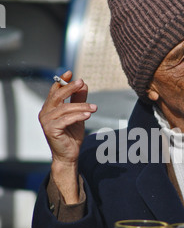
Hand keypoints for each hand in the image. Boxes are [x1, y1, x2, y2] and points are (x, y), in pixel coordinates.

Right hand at [39, 71, 96, 202]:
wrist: (69, 155)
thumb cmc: (71, 135)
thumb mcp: (78, 114)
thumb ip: (79, 100)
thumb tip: (83, 84)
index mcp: (50, 108)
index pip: (54, 90)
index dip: (62, 81)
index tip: (71, 73)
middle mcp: (45, 113)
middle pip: (57, 95)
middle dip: (70, 88)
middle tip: (82, 82)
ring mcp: (46, 121)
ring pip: (65, 108)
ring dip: (81, 106)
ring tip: (94, 108)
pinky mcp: (50, 130)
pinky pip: (65, 119)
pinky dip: (77, 116)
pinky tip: (88, 115)